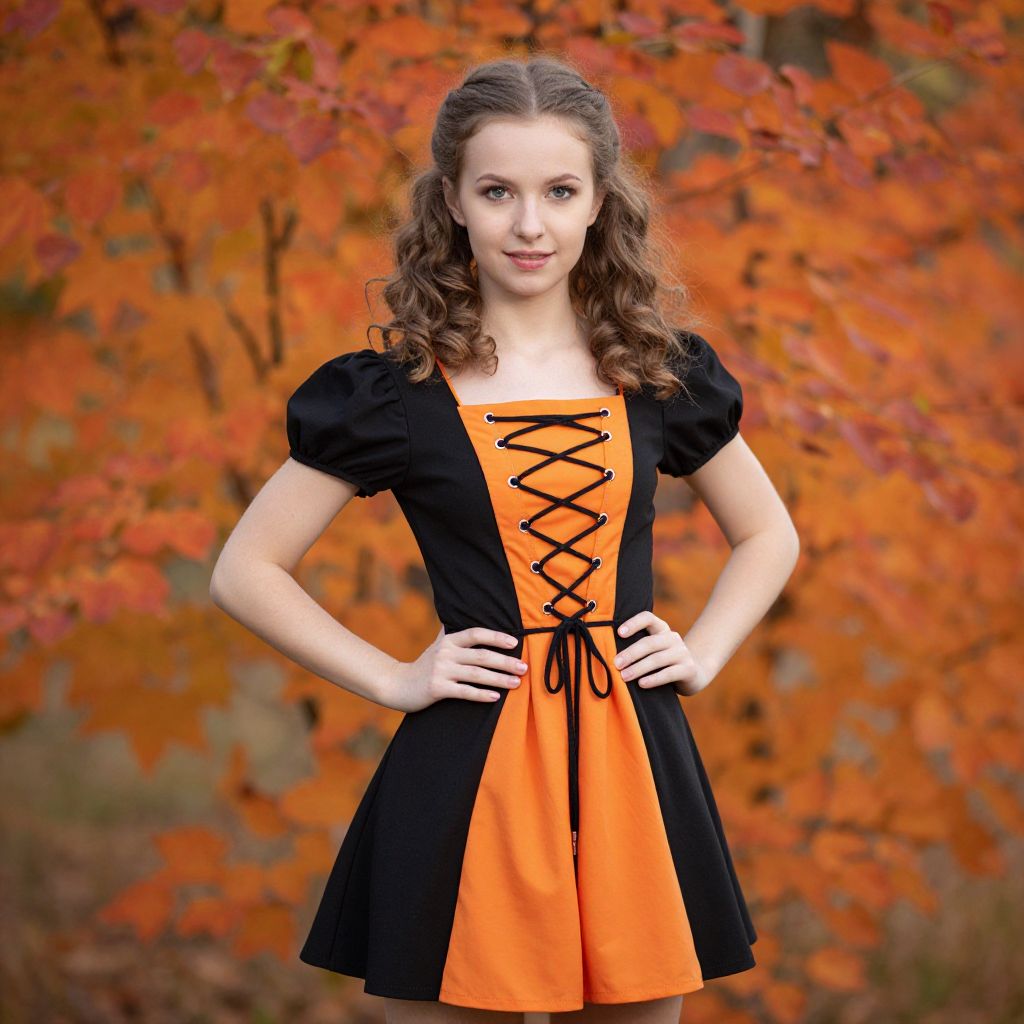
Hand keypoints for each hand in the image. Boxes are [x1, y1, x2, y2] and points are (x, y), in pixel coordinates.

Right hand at [378, 624, 527, 712]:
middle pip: (481, 656)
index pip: (476, 634)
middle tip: (524, 667)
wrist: (398, 684)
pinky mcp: (437, 689)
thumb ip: (450, 632)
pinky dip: (481, 694)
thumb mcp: (436, 645)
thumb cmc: (423, 665)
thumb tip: (461, 613)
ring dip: (499, 679)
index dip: (496, 637)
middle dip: (505, 662)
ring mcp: (441, 671)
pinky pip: (464, 692)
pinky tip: (496, 696)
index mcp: (448, 640)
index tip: (515, 642)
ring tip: (516, 683)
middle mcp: (445, 653)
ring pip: (476, 675)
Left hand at [612, 611, 712, 697]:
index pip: (648, 618)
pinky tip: (642, 684)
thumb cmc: (663, 661)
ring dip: (638, 668)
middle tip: (616, 664)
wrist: (694, 674)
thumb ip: (637, 646)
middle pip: (649, 642)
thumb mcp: (653, 650)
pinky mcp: (688, 669)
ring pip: (657, 659)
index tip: (619, 633)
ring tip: (624, 676)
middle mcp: (673, 638)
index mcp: (661, 629)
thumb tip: (607, 651)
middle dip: (631, 653)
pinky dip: (654, 679)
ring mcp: (682, 653)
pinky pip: (669, 673)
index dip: (634, 623)